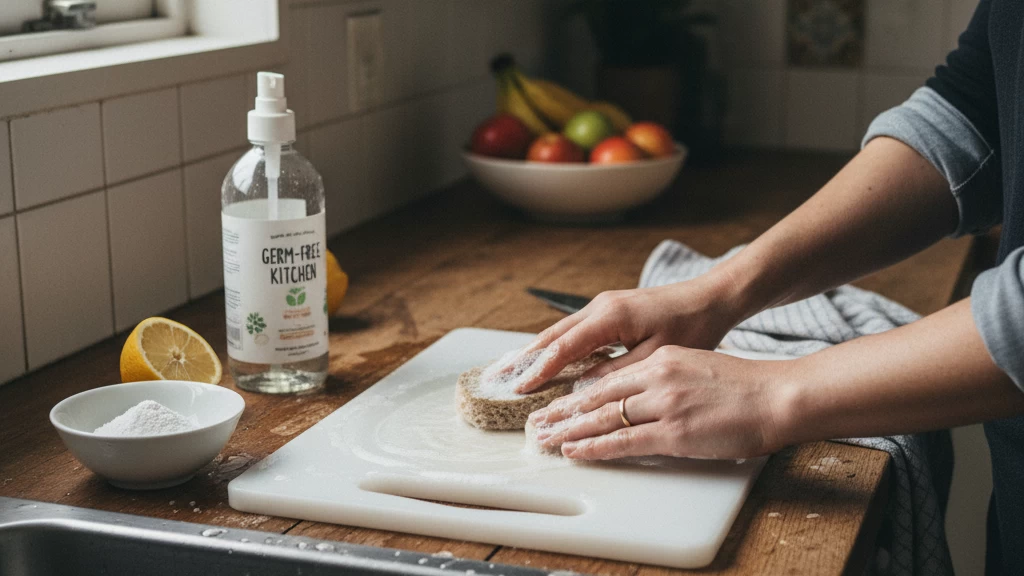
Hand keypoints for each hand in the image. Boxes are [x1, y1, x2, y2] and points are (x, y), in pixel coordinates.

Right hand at [512, 272, 749, 393]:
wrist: (711, 297)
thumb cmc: (692, 326)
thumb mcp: (656, 356)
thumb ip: (617, 371)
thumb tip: (582, 387)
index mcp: (609, 316)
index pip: (563, 348)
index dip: (539, 371)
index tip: (520, 390)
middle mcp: (600, 306)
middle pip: (552, 336)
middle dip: (523, 358)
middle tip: (496, 379)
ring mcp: (603, 305)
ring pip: (560, 331)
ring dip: (535, 352)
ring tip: (511, 370)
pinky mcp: (610, 310)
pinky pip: (574, 329)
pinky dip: (554, 345)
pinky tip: (544, 358)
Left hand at [527, 345, 789, 459]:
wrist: (778, 396)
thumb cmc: (745, 387)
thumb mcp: (697, 368)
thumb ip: (667, 379)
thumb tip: (644, 397)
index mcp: (663, 359)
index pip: (610, 376)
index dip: (580, 391)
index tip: (558, 399)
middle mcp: (658, 376)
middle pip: (598, 394)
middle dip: (563, 409)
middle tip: (538, 420)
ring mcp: (664, 404)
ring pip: (604, 416)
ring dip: (570, 429)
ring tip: (546, 438)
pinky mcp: (674, 432)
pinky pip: (624, 441)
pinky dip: (594, 446)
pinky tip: (576, 450)